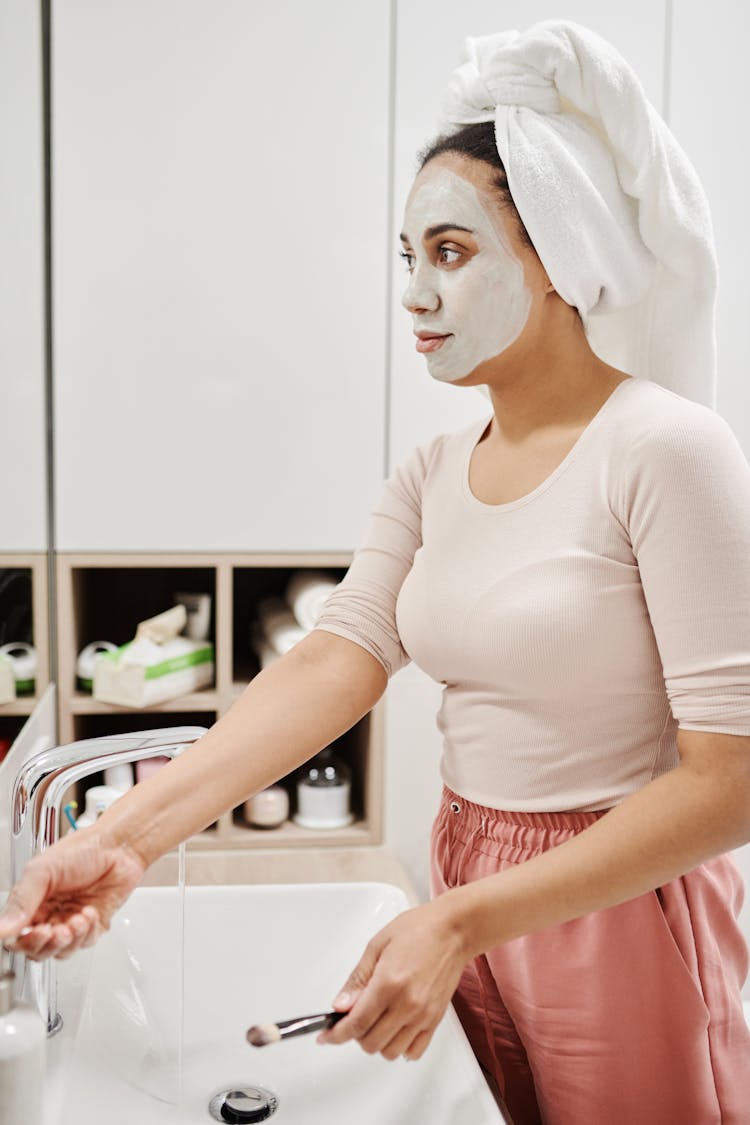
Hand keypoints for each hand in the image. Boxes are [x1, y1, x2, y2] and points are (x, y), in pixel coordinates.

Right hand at [0, 827, 145, 960]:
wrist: (119, 846)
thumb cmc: (83, 849)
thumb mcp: (43, 870)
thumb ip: (22, 900)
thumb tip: (2, 928)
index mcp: (33, 902)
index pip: (17, 936)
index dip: (22, 941)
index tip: (34, 931)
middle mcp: (50, 914)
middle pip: (37, 950)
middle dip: (46, 944)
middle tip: (54, 929)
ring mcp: (71, 921)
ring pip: (61, 951)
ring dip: (69, 939)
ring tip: (76, 919)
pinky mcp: (94, 925)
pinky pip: (85, 943)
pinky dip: (87, 931)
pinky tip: (90, 912)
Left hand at [318, 897, 468, 1060]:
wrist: (453, 930)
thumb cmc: (418, 930)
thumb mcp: (377, 945)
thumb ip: (357, 979)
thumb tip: (340, 1004)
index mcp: (389, 983)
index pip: (356, 1023)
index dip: (336, 1034)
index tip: (327, 1036)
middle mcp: (407, 1004)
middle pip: (371, 1043)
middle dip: (355, 1035)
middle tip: (353, 1018)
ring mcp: (423, 1015)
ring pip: (391, 1052)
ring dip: (377, 1042)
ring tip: (375, 1022)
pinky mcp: (436, 1019)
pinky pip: (414, 1051)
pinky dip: (400, 1048)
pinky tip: (394, 1030)